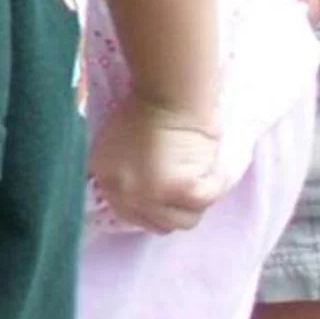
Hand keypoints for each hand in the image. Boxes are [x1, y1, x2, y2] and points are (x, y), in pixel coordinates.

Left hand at [89, 99, 225, 231]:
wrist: (167, 96)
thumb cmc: (143, 110)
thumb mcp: (115, 144)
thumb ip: (123, 173)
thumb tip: (142, 195)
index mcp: (106, 180)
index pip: (130, 215)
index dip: (151, 210)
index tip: (165, 201)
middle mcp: (126, 194)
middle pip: (158, 222)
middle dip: (172, 209)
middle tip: (185, 191)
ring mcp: (154, 195)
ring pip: (183, 220)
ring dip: (192, 204)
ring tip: (197, 181)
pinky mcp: (184, 191)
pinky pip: (205, 203)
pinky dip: (213, 187)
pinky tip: (212, 174)